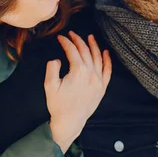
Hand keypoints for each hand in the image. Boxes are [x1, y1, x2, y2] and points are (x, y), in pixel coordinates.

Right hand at [44, 31, 111, 152]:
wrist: (70, 122)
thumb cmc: (58, 105)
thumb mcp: (49, 86)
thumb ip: (52, 69)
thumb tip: (57, 59)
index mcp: (78, 71)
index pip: (72, 51)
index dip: (65, 42)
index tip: (60, 38)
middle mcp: (91, 74)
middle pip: (86, 51)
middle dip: (78, 40)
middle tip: (72, 34)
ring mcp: (98, 81)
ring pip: (98, 58)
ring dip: (94, 46)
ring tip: (90, 37)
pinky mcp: (102, 88)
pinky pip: (108, 71)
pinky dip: (107, 60)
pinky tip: (106, 52)